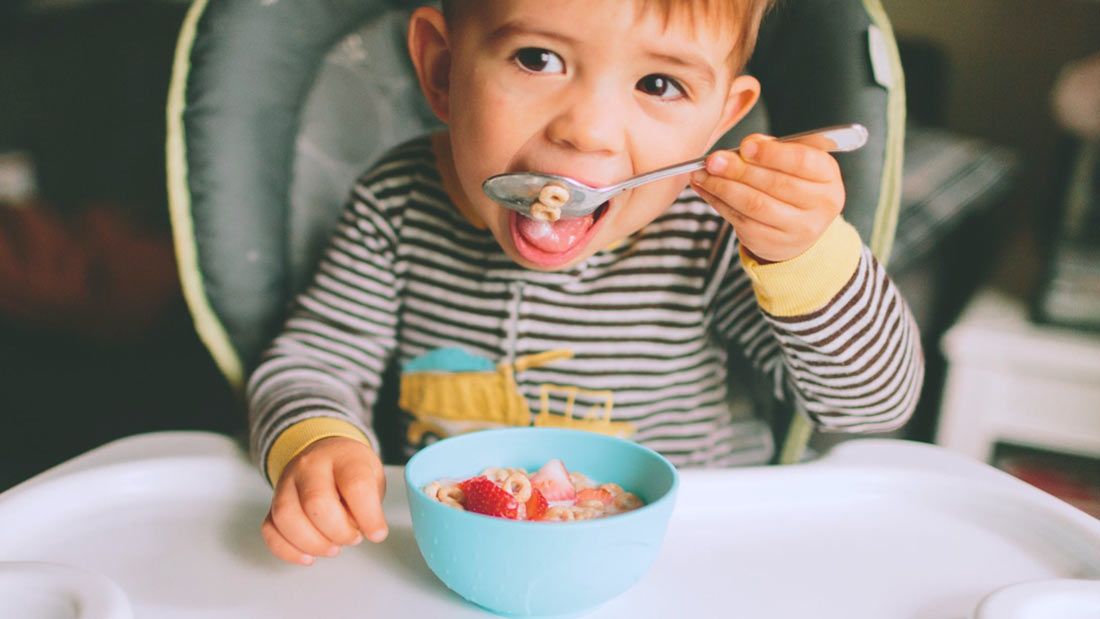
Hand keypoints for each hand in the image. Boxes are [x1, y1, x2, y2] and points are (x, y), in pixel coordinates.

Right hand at [262, 437, 387, 564]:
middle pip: (316, 502)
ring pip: (286, 516)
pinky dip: (288, 550)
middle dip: (338, 532)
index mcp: (344, 457)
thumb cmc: (352, 470)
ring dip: (312, 543)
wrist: (324, 453)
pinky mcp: (273, 502)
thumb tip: (366, 531)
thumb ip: (370, 502)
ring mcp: (287, 482)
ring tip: (333, 549)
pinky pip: (270, 529)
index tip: (377, 534)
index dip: (368, 516)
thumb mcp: (373, 475)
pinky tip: (308, 557)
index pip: (355, 485)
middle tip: (353, 539)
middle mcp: (311, 466)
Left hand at [690, 134, 845, 262]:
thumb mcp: (796, 162)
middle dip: (739, 170)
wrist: (800, 229)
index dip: (771, 153)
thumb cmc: (796, 185)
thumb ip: (775, 149)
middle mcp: (818, 206)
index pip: (802, 162)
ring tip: (702, 173)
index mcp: (828, 178)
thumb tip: (747, 145)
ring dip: (722, 187)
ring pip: (754, 205)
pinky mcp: (771, 243)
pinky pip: (740, 220)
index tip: (745, 146)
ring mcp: (796, 229)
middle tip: (713, 159)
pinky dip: (718, 202)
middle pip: (774, 184)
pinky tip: (706, 189)